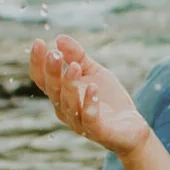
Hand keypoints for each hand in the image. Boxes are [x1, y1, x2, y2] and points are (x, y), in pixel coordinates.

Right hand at [30, 35, 151, 154]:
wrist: (131, 127)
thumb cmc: (108, 100)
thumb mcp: (94, 73)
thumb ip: (78, 57)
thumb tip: (60, 38)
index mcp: (61, 95)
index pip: (42, 79)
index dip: (38, 62)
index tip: (39, 42)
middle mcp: (65, 110)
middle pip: (53, 90)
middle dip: (52, 72)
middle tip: (54, 54)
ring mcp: (80, 122)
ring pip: (68, 104)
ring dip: (70, 85)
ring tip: (74, 67)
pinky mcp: (98, 131)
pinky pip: (90, 119)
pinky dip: (89, 104)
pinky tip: (93, 88)